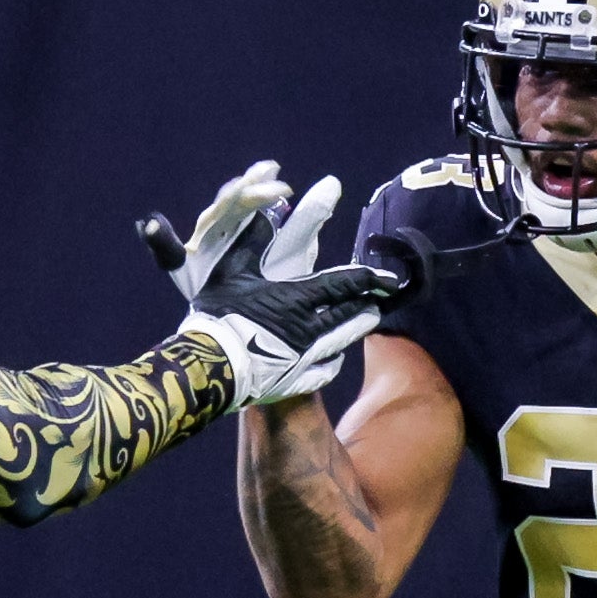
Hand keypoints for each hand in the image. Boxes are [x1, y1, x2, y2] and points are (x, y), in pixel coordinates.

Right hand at [141, 174, 400, 407]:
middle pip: (347, 315)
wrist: (207, 365)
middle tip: (382, 297)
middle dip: (367, 303)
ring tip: (370, 318)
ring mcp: (302, 358)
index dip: (367, 279)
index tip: (389, 279)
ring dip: (357, 328)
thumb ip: (250, 244)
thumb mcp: (230, 272)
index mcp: (295, 300)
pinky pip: (323, 372)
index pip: (340, 285)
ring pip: (340, 341)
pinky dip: (333, 362)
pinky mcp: (293, 381)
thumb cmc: (218, 317)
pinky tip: (337, 357)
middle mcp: (306, 329)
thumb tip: (263, 216)